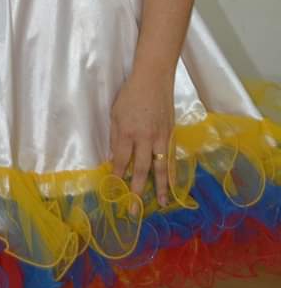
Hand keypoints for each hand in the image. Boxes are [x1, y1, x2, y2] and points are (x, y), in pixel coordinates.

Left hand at [110, 71, 173, 208]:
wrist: (154, 78)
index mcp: (127, 131)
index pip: (122, 160)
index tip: (115, 191)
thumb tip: (115, 157)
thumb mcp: (115, 113)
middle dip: (137, 190)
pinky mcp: (171, 134)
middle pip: (141, 169)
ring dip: (160, 187)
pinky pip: (170, 158)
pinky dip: (171, 173)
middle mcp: (145, 138)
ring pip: (160, 167)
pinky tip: (172, 185)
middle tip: (134, 209)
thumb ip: (116, 136)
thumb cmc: (130, 94)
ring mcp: (160, 137)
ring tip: (160, 204)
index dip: (118, 176)